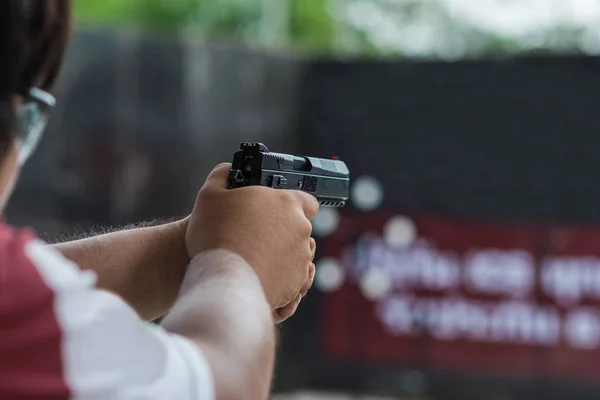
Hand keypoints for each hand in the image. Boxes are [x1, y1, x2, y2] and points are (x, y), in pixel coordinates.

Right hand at [187, 163, 318, 322]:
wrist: (224, 282)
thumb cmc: (216, 236)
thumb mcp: (209, 196)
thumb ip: (221, 177)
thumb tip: (225, 170)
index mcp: (286, 202)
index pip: (305, 199)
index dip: (291, 204)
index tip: (275, 210)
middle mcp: (301, 228)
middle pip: (298, 226)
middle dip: (281, 229)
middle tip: (255, 234)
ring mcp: (301, 256)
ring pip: (296, 251)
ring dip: (281, 252)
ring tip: (253, 256)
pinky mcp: (297, 282)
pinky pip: (293, 275)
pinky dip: (280, 274)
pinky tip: (260, 273)